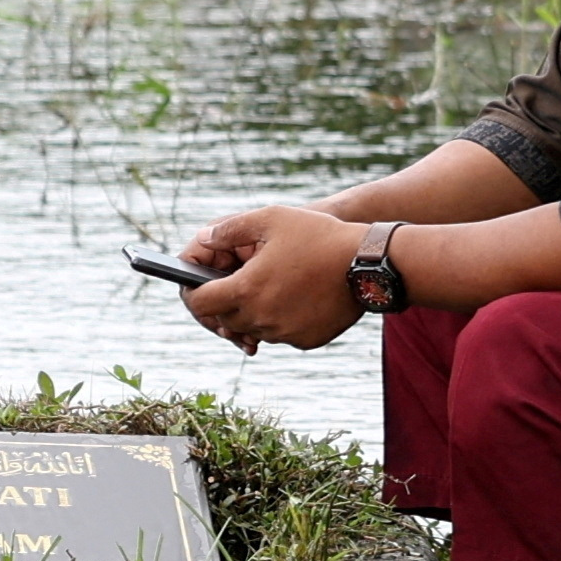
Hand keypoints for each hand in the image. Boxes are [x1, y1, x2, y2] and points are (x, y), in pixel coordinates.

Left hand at [177, 204, 367, 351]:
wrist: (368, 263)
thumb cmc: (320, 236)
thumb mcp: (271, 219)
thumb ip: (230, 229)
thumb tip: (205, 239)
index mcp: (246, 290)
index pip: (200, 302)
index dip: (192, 292)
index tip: (194, 283)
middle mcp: (261, 318)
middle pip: (224, 318)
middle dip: (224, 300)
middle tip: (237, 280)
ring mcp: (284, 333)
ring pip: (253, 327)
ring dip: (252, 310)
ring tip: (268, 284)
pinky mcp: (305, 341)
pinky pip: (281, 333)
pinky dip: (280, 319)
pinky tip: (293, 296)